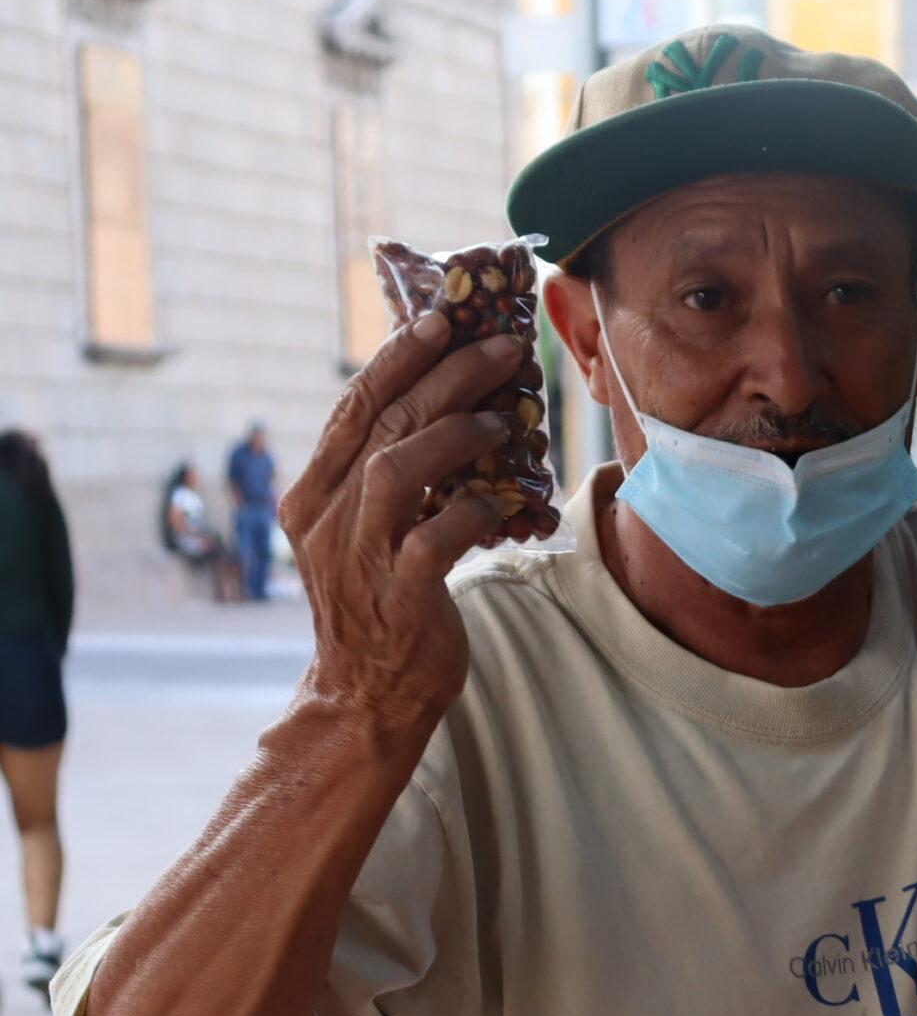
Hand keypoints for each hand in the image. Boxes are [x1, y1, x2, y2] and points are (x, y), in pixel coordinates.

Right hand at [281, 313, 524, 732]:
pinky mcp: (397, 594)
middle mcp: (325, 517)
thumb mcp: (370, 532)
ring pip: (399, 469)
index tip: (438, 320)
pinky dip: (472, 510)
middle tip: (497, 348)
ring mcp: (357, 556)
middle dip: (443, 378)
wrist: (365, 695)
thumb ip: (389, 480)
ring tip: (503, 419)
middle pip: (381, 424)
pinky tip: (501, 501)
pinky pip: (436, 536)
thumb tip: (445, 415)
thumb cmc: (381, 606)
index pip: (352, 409)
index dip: (397, 360)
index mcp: (313, 494)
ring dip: (456, 433)